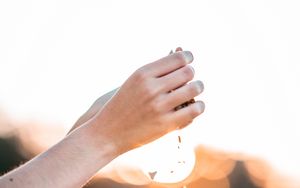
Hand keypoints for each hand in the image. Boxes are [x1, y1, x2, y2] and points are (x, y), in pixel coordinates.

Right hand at [89, 50, 204, 153]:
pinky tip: (196, 106)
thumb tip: (181, 57)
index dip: (188, 57)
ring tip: (196, 90)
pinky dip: (199, 107)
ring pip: (194, 89)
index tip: (189, 60)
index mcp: (143, 74)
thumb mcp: (134, 82)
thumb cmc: (123, 105)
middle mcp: (151, 88)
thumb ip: (155, 71)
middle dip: (192, 74)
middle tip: (191, 78)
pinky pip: (194, 110)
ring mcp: (159, 106)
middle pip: (188, 72)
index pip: (177, 58)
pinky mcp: (165, 124)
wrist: (109, 132)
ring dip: (198, 88)